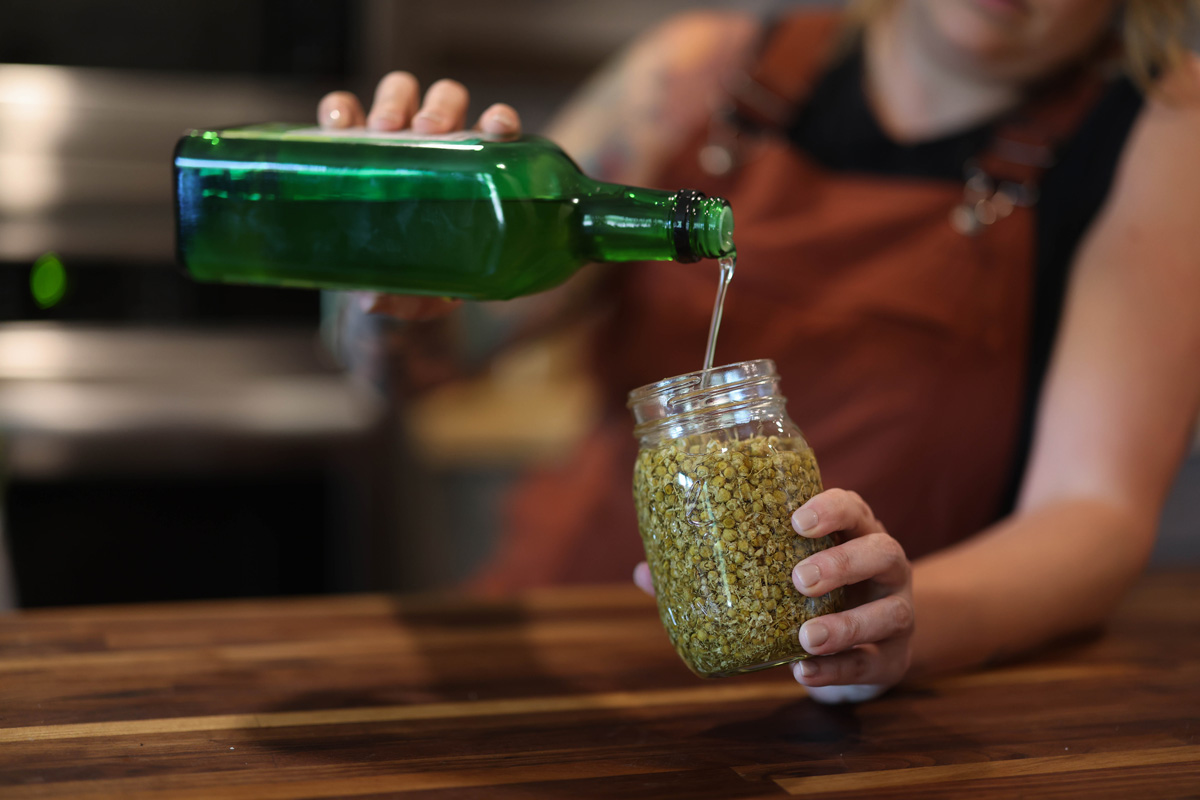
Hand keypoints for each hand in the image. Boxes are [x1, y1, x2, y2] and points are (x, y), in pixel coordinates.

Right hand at [316, 73, 523, 320]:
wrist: (377, 281)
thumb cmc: (418, 283)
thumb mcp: (421, 294)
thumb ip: (407, 298)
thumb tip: (372, 299)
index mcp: (472, 172)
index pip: (494, 132)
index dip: (499, 121)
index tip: (498, 126)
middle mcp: (436, 144)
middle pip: (445, 100)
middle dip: (439, 108)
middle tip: (427, 131)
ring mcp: (393, 137)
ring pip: (400, 91)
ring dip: (394, 101)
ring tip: (384, 129)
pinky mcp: (349, 139)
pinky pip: (343, 109)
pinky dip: (339, 107)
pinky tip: (336, 123)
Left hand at [630, 487, 912, 703]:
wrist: (864, 642)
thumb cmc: (806, 594)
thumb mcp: (772, 574)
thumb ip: (714, 570)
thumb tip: (643, 572)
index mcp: (852, 532)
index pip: (853, 506)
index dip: (831, 508)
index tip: (796, 520)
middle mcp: (883, 565)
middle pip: (881, 550)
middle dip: (840, 562)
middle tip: (798, 578)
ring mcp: (895, 611)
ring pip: (889, 610)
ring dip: (846, 624)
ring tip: (805, 636)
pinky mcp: (894, 657)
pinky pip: (872, 663)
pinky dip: (839, 669)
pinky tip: (805, 674)